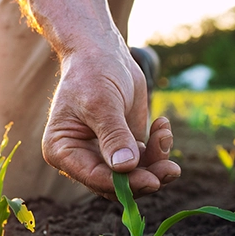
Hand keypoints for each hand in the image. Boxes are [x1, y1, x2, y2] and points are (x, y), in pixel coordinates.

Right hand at [42, 47, 180, 198]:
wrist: (102, 51)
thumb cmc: (92, 72)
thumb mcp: (101, 103)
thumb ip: (114, 136)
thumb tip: (125, 167)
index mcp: (63, 150)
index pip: (93, 177)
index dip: (123, 184)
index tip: (151, 180)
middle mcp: (81, 158)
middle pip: (116, 184)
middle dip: (145, 177)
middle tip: (171, 169)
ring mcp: (104, 154)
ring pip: (134, 176)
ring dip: (156, 162)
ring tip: (165, 134)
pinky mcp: (124, 146)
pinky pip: (145, 160)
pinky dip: (158, 147)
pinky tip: (162, 125)